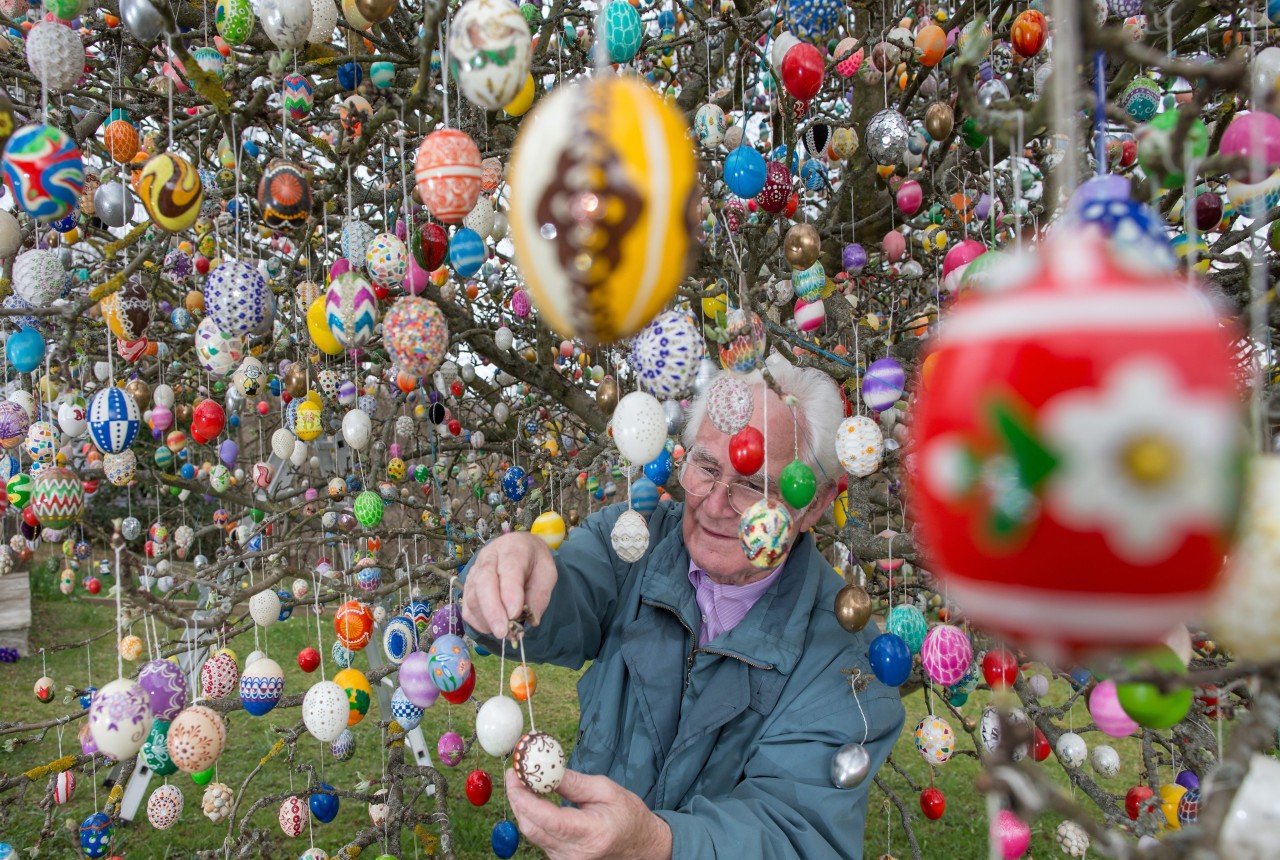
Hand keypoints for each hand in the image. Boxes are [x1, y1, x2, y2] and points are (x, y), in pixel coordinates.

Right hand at [461, 531, 556, 638]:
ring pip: (472, 597)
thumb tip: (531, 620)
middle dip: (492, 610)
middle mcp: (489, 557)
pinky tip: (493, 628)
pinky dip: (479, 622)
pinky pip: (467, 608)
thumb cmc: (534, 563)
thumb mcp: (547, 574)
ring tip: (505, 633)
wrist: (520, 550)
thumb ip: (540, 596)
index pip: (509, 569)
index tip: (515, 614)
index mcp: (513, 549)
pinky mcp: (468, 587)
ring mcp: (475, 572)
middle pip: (484, 582)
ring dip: (486, 619)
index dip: (509, 593)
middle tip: (503, 632)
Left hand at [506, 769, 672, 859]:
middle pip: (533, 828)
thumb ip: (572, 782)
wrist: (639, 843)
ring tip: (523, 782)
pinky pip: (540, 837)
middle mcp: (574, 853)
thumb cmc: (627, 813)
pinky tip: (534, 799)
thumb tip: (543, 769)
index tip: (515, 775)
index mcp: (590, 833)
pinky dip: (533, 817)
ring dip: (523, 807)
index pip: (548, 819)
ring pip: (533, 833)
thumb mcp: (604, 789)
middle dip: (517, 799)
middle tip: (514, 774)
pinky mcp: (560, 859)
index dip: (525, 798)